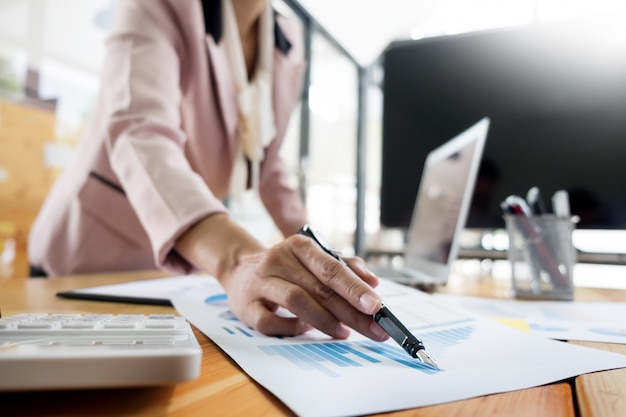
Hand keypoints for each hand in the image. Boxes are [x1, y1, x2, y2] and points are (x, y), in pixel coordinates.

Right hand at [219, 234, 389, 340]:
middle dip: (351, 312)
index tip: (377, 306)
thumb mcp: (312, 258)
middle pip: (319, 288)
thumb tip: (373, 282)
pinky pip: (271, 323)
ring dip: (325, 320)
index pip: (331, 268)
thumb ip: (344, 266)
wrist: (238, 268)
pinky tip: (306, 330)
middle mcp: (278, 260)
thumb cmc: (285, 266)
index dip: (355, 288)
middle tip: (374, 329)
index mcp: (299, 246)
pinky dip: (292, 328)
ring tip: (345, 332)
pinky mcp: (246, 306)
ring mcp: (260, 283)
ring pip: (297, 302)